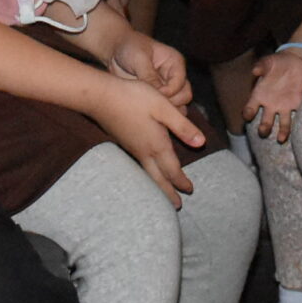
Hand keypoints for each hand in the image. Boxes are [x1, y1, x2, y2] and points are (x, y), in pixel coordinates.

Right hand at [90, 78, 205, 205]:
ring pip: (148, 174)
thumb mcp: (163, 108)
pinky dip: (148, 174)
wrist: (100, 96)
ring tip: (163, 193)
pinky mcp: (123, 142)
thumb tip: (201, 143)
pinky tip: (147, 170)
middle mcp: (144, 151)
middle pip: (158, 178)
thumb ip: (182, 126)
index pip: (172, 170)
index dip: (182, 181)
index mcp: (157, 144)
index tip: (190, 190)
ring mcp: (131, 148)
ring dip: (157, 185)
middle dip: (168, 193)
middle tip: (176, 206)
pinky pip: (139, 166)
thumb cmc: (134, 98)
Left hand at [110, 31, 191, 106]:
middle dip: (171, 103)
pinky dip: (159, 114)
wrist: (115, 52)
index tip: (152, 95)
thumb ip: (149, 76)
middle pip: (184, 96)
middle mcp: (174, 76)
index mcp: (174, 62)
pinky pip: (165, 110)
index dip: (168, 92)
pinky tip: (146, 113)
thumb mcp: (138, 58)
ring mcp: (167, 88)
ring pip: (178, 106)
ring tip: (149, 110)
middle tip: (152, 105)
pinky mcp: (158, 98)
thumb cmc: (129, 48)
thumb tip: (158, 94)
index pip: (180, 82)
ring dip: (166, 111)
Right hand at [247, 49, 301, 141]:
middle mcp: (270, 105)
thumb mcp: (267, 62)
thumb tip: (255, 71)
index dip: (248, 113)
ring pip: (282, 123)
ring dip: (282, 132)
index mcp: (259, 96)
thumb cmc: (277, 62)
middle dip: (264, 128)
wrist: (295, 60)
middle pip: (265, 121)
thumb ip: (261, 66)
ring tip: (281, 139)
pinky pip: (297, 115)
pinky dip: (297, 122)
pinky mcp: (297, 104)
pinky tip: (298, 129)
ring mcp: (284, 106)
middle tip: (263, 132)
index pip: (250, 108)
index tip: (248, 115)